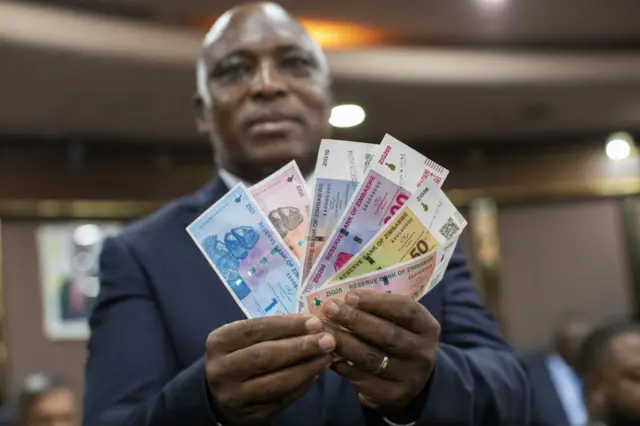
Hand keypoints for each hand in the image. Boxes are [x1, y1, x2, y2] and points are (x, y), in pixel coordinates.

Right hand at [206, 315, 335, 425]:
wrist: (220, 395)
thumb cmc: (239, 357)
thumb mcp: (244, 339)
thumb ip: (272, 331)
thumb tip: (313, 325)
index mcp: (219, 342)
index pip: (255, 329)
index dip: (287, 325)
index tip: (314, 321)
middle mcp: (221, 370)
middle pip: (265, 355)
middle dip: (301, 346)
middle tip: (328, 340)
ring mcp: (234, 396)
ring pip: (276, 382)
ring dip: (306, 368)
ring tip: (326, 357)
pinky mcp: (249, 416)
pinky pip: (282, 400)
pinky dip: (302, 386)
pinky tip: (316, 374)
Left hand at [322, 290, 439, 410]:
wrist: (413, 381)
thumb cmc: (400, 339)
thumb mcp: (401, 322)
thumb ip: (380, 309)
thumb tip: (346, 298)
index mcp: (427, 327)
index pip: (405, 310)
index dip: (377, 302)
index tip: (350, 296)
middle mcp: (423, 353)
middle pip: (386, 334)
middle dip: (355, 320)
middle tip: (329, 308)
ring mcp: (409, 377)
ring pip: (371, 357)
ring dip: (343, 342)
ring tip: (321, 330)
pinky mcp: (392, 395)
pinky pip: (363, 379)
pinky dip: (343, 366)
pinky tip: (327, 355)